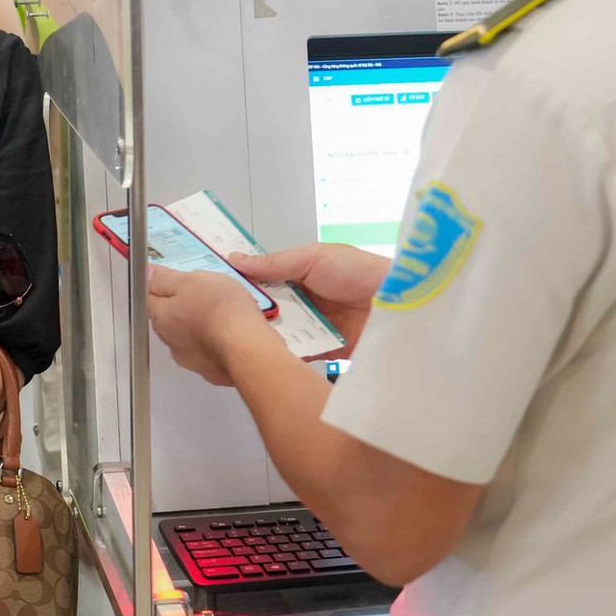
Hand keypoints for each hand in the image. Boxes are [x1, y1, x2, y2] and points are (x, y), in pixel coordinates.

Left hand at [145, 266, 278, 386]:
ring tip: (221, 312)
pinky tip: (230, 333)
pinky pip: (208, 351)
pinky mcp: (211, 371)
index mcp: (161, 317)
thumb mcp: (191, 281)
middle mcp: (170, 342)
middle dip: (181, 305)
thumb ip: (166, 279)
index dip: (159, 284)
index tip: (173, 277)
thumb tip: (148, 274)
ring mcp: (190, 360)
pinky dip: (214, 341)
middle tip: (203, 291)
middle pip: (168, 318)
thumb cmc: (221, 310)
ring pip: (188, 336)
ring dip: (198, 325)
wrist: (248, 349)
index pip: (148, 298)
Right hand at [230, 244, 388, 357]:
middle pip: (272, 311)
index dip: (245, 287)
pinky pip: (301, 354)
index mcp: (303, 277)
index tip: (218, 292)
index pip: (267, 283)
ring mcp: (316, 327)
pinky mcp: (327, 350)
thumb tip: (236, 258)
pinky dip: (288, 355)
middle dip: (253, 315)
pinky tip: (268, 357)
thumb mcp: (313, 258)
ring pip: (283, 334)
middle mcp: (307, 302)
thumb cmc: (357, 272)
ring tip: (240, 342)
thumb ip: (275, 263)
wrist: (398, 303)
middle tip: (223, 323)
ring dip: (268, 335)